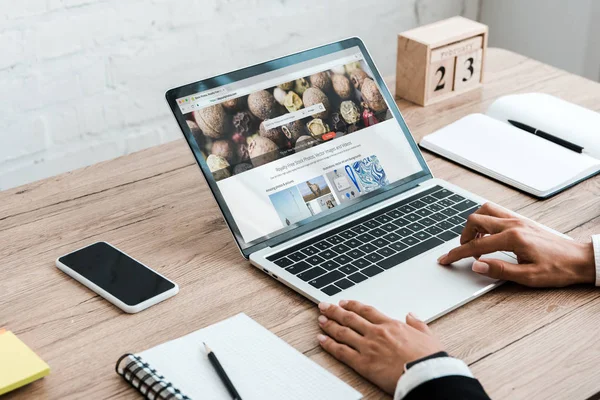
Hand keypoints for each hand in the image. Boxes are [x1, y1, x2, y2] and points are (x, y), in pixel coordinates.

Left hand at [317, 300, 442, 393]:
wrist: (426, 375)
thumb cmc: (429, 358)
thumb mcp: (428, 336)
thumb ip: (417, 324)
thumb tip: (411, 315)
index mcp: (391, 325)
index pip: (366, 311)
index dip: (353, 305)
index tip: (344, 302)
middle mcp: (376, 333)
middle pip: (350, 318)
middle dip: (334, 311)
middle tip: (324, 306)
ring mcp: (368, 347)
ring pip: (343, 332)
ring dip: (329, 324)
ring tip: (320, 320)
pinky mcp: (363, 363)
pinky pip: (341, 351)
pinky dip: (329, 344)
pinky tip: (321, 340)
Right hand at [438, 202, 594, 286]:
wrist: (580, 259)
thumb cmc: (558, 269)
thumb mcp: (528, 277)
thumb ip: (499, 270)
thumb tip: (476, 266)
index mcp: (513, 238)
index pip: (476, 246)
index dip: (457, 254)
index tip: (445, 259)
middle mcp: (513, 224)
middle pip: (475, 220)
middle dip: (462, 236)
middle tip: (462, 251)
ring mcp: (518, 220)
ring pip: (485, 211)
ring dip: (473, 224)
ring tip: (474, 241)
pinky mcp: (522, 220)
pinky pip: (496, 212)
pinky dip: (485, 220)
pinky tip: (488, 234)